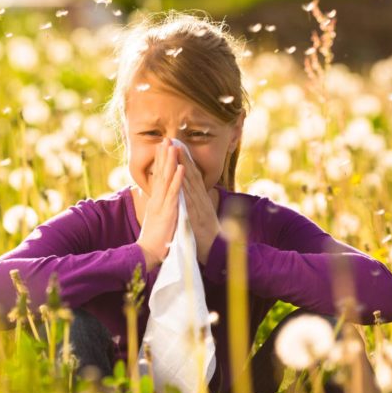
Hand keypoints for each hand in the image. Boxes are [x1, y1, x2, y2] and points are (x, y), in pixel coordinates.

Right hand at [136, 138, 185, 269]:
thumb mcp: (157, 220)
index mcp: (155, 201)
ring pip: (166, 179)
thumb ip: (158, 208)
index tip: (163, 147)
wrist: (148, 254)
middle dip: (163, 156)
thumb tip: (159, 201)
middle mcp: (157, 200)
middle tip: (166, 139)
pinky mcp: (168, 211)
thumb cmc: (154, 240)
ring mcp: (162, 204)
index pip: (158, 177)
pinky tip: (181, 168)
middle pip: (160, 173)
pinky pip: (174, 193)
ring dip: (170, 162)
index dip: (161, 162)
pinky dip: (178, 179)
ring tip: (173, 146)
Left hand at [175, 145, 222, 265]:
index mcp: (200, 199)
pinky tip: (180, 177)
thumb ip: (197, 203)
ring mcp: (200, 206)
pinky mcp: (197, 216)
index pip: (192, 176)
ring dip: (183, 166)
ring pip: (190, 183)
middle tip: (174, 140)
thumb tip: (193, 193)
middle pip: (191, 174)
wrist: (216, 252)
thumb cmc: (207, 235)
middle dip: (182, 157)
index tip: (177, 146)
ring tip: (176, 150)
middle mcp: (201, 199)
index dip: (184, 160)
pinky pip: (190, 200)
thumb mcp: (201, 215)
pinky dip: (185, 187)